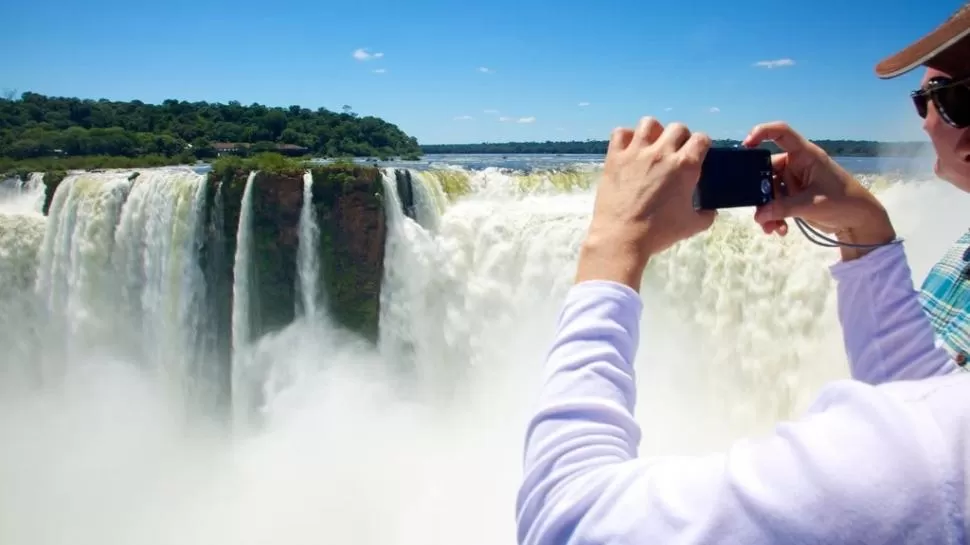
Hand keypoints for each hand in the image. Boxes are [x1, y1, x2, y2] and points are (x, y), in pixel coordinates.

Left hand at [577, 117, 714, 289]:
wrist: (622, 237)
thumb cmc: (658, 232)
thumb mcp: (691, 226)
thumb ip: (706, 215)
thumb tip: (711, 211)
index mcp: (685, 166)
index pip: (702, 139)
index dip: (701, 146)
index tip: (697, 155)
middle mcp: (662, 153)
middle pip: (677, 128)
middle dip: (680, 138)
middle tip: (675, 153)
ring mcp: (636, 153)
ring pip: (649, 123)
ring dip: (654, 132)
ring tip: (652, 146)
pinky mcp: (615, 158)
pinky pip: (620, 133)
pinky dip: (626, 138)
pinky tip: (629, 150)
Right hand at [742, 122, 896, 260]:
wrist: (860, 221)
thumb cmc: (843, 202)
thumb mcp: (811, 204)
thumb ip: (782, 208)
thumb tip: (758, 216)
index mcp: (805, 155)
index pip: (781, 133)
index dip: (762, 132)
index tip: (746, 145)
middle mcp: (797, 164)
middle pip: (767, 170)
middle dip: (761, 193)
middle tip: (759, 211)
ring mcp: (794, 181)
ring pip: (769, 191)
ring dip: (767, 210)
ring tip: (771, 228)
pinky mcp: (794, 196)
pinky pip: (775, 203)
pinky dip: (774, 216)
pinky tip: (779, 230)